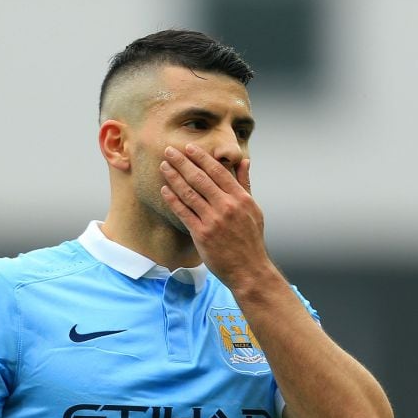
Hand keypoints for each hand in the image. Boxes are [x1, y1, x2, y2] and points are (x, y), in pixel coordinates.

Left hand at [159, 144, 270, 286]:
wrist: (249, 269)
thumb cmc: (251, 239)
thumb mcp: (253, 208)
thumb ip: (245, 184)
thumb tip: (244, 161)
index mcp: (240, 198)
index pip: (218, 171)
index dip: (201, 158)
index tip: (189, 148)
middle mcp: (226, 206)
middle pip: (200, 178)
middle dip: (182, 162)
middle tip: (169, 150)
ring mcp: (213, 220)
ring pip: (189, 193)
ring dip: (174, 178)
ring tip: (163, 166)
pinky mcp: (202, 234)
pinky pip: (184, 213)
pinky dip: (173, 200)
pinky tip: (164, 190)